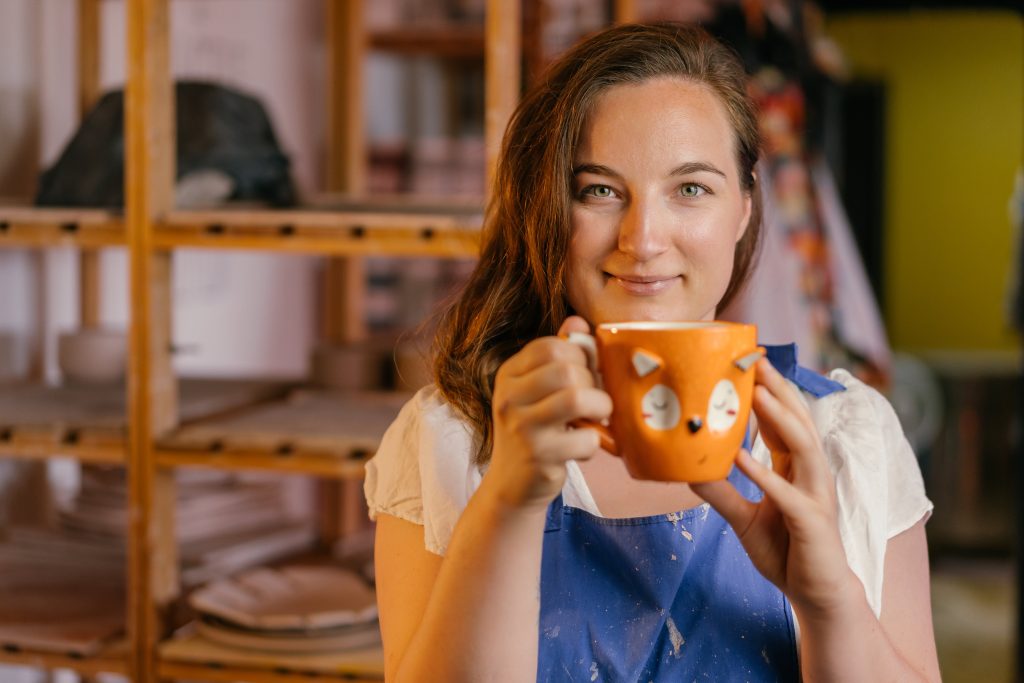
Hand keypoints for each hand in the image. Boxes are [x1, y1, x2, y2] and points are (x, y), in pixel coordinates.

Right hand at [483, 316, 611, 511]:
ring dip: (600, 408)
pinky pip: (584, 438)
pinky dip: (593, 443)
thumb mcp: (536, 391)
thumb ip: (557, 357)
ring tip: (598, 418)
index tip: (586, 373)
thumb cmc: (533, 431)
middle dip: (593, 383)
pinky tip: (582, 447)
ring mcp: (521, 428)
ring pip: (577, 399)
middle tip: (596, 400)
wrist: (512, 484)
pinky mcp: (538, 456)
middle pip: (566, 370)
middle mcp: (509, 398)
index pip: (550, 345)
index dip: (580, 355)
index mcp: (508, 374)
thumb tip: (578, 322)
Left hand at [691, 359, 857, 618]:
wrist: (815, 594)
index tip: (748, 363)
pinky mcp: (811, 520)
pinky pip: (786, 493)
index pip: (782, 421)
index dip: (769, 391)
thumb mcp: (743, 517)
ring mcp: (815, 495)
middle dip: (778, 388)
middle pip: (797, 421)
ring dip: (779, 417)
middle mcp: (810, 474)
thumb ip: (720, 492)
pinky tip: (741, 458)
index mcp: (796, 469)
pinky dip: (764, 473)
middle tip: (756, 359)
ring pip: (803, 445)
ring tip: (757, 392)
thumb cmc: (786, 550)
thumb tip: (687, 469)